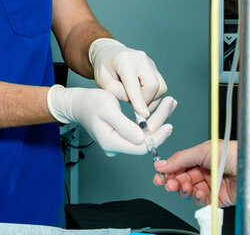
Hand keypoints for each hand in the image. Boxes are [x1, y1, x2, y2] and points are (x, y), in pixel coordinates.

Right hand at [48, 85, 175, 155]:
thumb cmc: (90, 103)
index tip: (168, 123)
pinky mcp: (122, 137)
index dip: (157, 137)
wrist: (78, 104)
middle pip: (145, 140)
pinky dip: (152, 119)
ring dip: (159, 119)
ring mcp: (119, 143)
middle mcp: (116, 147)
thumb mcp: (108, 109)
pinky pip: (141, 131)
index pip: (141, 147)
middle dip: (160, 122)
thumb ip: (124, 126)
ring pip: (145, 135)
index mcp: (112, 143)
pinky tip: (161, 109)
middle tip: (171, 103)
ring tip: (170, 104)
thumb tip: (142, 138)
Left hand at [89, 38, 167, 117]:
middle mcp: (141, 59)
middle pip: (153, 85)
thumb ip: (115, 91)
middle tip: (135, 108)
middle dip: (146, 101)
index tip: (143, 115)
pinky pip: (161, 87)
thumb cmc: (104, 67)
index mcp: (124, 60)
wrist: (110, 53)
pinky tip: (141, 96)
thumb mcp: (102, 80)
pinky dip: (153, 96)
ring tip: (136, 100)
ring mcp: (150, 63)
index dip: (139, 101)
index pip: (134, 85)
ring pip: (161, 87)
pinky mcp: (155, 68)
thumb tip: (132, 101)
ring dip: (151, 99)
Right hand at [153, 140, 238, 206]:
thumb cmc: (236, 154)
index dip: (168, 171)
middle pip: (181, 179)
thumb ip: (181, 158)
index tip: (159, 174)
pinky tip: (197, 192)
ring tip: (184, 187)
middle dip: (172, 181)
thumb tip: (162, 164)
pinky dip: (195, 198)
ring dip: (183, 190)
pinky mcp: (215, 198)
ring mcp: (209, 185)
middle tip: (167, 183)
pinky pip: (200, 201)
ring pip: (188, 191)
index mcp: (200, 158)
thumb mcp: (203, 151)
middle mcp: (204, 172)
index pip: (179, 166)